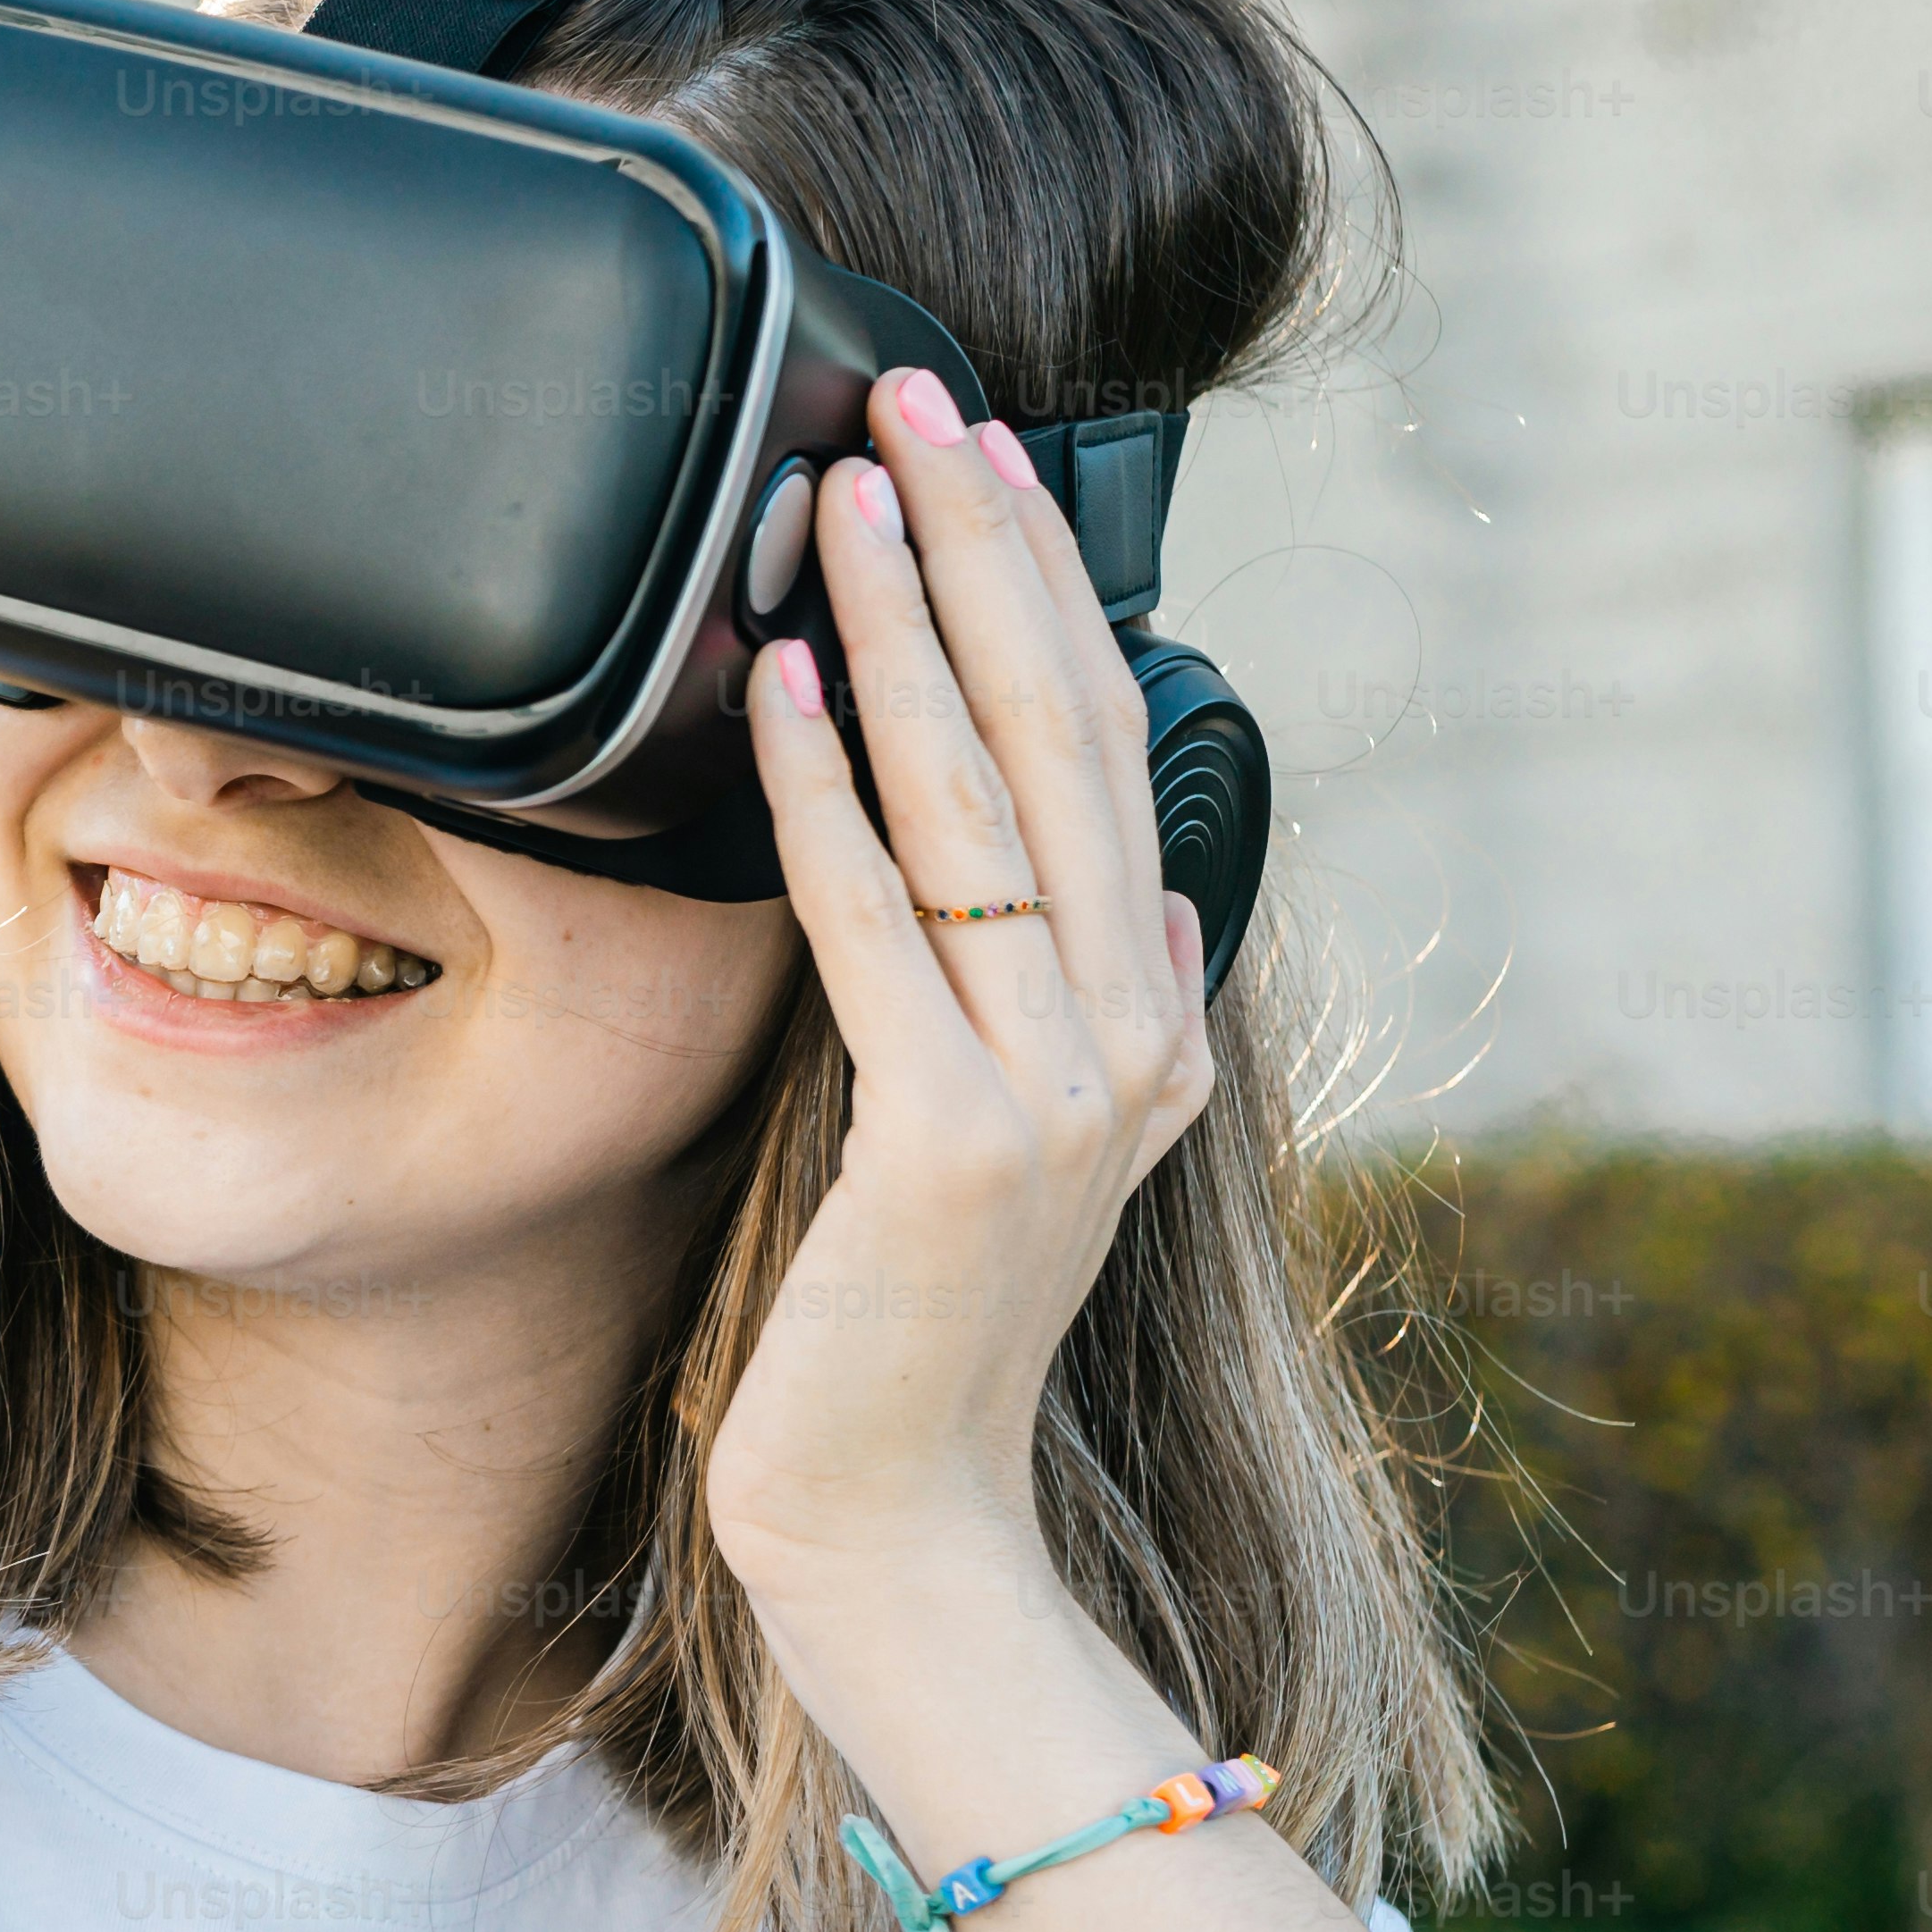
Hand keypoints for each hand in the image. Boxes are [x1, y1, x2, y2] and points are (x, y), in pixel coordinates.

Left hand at [708, 367, 1217, 1621]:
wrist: (904, 1529)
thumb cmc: (911, 1340)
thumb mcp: (1019, 1152)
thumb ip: (1079, 1019)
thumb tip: (1156, 903)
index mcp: (1148, 1022)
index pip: (1105, 753)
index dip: (1048, 593)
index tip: (989, 459)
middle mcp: (1130, 1036)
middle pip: (1061, 739)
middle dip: (988, 556)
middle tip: (922, 402)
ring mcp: (1057, 1090)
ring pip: (978, 806)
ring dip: (904, 632)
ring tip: (848, 495)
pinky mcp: (950, 1144)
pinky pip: (878, 929)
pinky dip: (824, 797)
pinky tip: (775, 684)